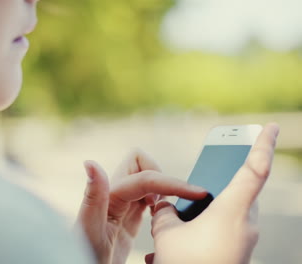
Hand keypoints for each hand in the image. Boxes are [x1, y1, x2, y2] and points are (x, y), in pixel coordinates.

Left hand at [77, 149, 207, 263]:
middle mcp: (115, 194)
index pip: (147, 178)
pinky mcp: (129, 216)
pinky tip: (163, 217)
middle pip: (143, 164)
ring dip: (164, 188)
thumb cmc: (84, 254)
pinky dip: (162, 199)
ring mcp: (123, 204)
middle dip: (163, 177)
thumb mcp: (88, 229)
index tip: (198, 194)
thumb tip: (90, 162)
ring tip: (171, 212)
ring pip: (148, 180)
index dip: (173, 183)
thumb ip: (93, 197)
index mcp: (109, 195)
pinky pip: (149, 197)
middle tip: (172, 204)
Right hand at [145, 123, 279, 263]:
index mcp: (233, 211)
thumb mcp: (167, 233)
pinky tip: (185, 236)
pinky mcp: (238, 251)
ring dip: (211, 206)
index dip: (263, 144)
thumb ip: (166, 212)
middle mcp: (246, 223)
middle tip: (213, 164)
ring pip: (231, 210)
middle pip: (241, 189)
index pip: (255, 169)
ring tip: (184, 212)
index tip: (273, 126)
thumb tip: (166, 205)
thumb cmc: (187, 263)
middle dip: (223, 178)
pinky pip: (227, 227)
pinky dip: (209, 224)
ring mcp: (245, 239)